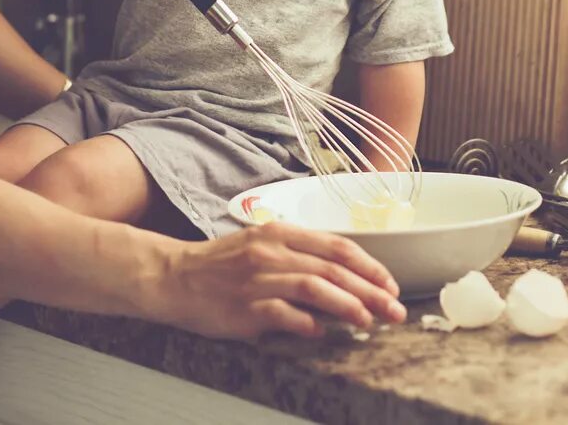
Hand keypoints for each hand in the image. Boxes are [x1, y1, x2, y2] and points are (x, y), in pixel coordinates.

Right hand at [148, 222, 405, 339]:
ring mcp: (257, 279)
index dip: (370, 266)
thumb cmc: (221, 265)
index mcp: (281, 233)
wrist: (173, 277)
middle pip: (334, 269)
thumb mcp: (262, 244)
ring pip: (314, 287)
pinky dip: (306, 323)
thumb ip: (300, 256)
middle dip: (371, 290)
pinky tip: (322, 332)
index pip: (338, 246)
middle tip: (394, 309)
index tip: (391, 285)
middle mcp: (272, 252)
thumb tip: (343, 277)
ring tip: (369, 321)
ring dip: (348, 305)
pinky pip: (282, 314)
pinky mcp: (243, 307)